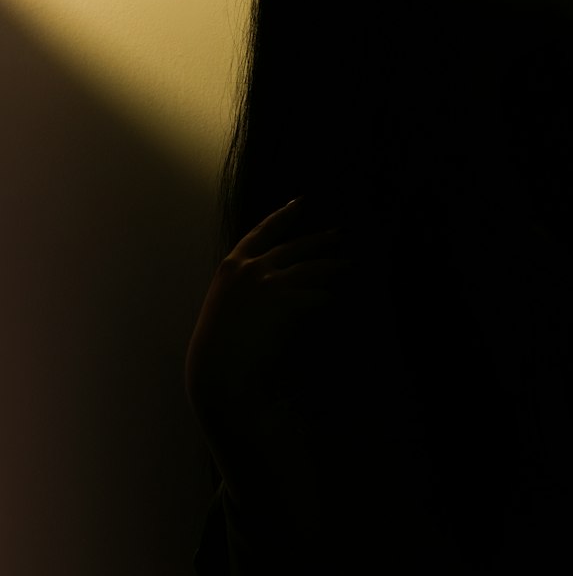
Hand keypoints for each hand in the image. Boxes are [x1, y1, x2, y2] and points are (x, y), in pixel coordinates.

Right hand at [185, 197, 360, 441]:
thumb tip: (272, 284)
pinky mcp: (283, 300)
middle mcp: (249, 267)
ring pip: (311, 268)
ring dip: (335, 267)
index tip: (300, 203)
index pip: (261, 232)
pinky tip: (339, 301)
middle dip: (321, 240)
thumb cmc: (220, 349)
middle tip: (341, 235)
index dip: (283, 216)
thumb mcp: (226, 309)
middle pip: (294, 246)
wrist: (216, 372)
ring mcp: (266, 281)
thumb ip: (246, 290)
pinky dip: (329, 299)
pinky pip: (316, 296)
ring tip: (352, 266)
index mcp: (231, 266)